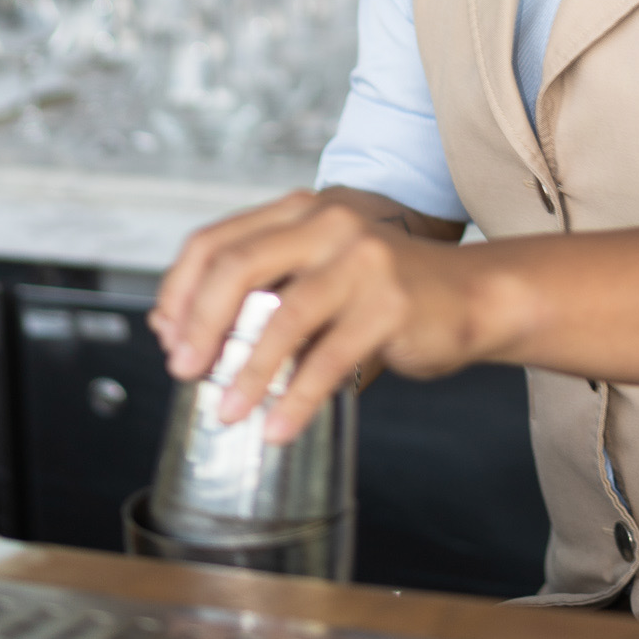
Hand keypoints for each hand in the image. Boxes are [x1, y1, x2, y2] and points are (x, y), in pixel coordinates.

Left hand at [149, 191, 495, 442]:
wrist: (473, 294)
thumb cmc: (386, 291)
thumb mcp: (320, 273)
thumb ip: (266, 290)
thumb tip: (186, 336)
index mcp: (301, 212)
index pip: (216, 241)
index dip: (180, 290)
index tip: (166, 335)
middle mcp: (328, 223)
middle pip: (238, 266)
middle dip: (200, 324)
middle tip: (183, 369)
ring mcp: (361, 260)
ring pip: (283, 316)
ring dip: (246, 371)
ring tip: (228, 410)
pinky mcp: (390, 303)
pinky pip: (330, 358)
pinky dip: (297, 399)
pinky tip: (279, 426)